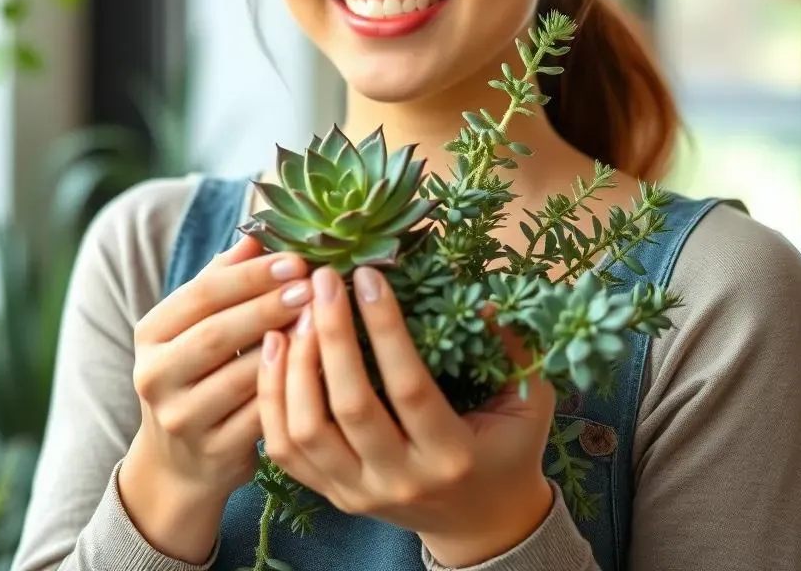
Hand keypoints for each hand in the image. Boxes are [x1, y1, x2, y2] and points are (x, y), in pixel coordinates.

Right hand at [119, 234, 310, 561]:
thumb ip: (223, 279)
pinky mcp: (213, 452)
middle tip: (313, 286)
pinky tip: (321, 364)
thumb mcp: (197, 324)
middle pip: (218, 334)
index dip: (251, 276)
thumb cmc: (199, 371)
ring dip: (288, 345)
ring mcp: (183, 418)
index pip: (202, 294)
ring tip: (324, 318)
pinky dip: (292, 386)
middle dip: (270, 306)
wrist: (181, 460)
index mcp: (151, 333)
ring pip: (242, 376)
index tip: (295, 260)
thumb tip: (256, 236)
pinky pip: (262, 415)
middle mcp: (155, 376)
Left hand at [258, 265, 555, 566]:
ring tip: (297, 311)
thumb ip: (516, 351)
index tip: (368, 275)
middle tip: (324, 279)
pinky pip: (284, 449)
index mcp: (452, 455)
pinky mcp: (330, 494)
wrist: (479, 523)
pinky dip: (272, 395)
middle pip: (350, 405)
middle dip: (332, 333)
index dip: (385, 328)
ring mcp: (357, 492)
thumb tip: (484, 302)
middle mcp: (400, 479)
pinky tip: (274, 347)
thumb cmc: (505, 450)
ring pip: (306, 429)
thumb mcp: (529, 402)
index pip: (409, 387)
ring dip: (294, 363)